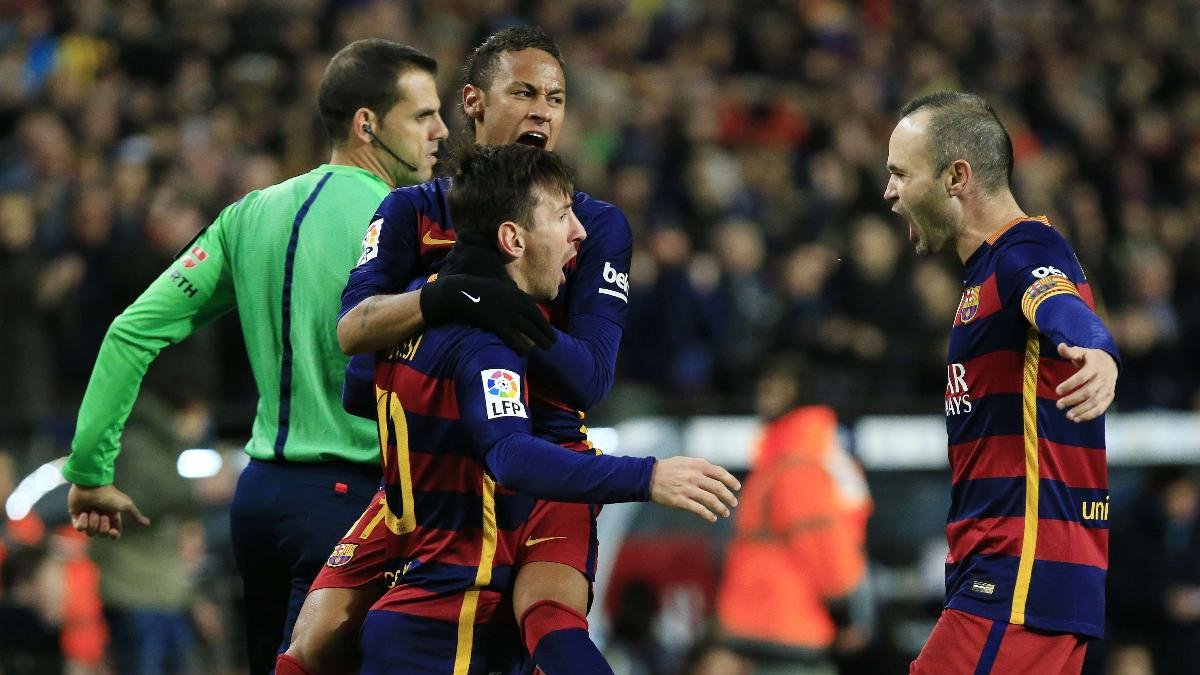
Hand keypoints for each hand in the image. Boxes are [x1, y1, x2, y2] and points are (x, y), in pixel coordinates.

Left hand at [68, 484, 149, 538]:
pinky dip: (81, 523)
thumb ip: (136, 515)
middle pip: (102, 534)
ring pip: (90, 532)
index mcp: (112, 516)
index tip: (113, 531)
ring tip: (92, 511)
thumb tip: (147, 523)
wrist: (91, 487)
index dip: (113, 534)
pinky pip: (79, 528)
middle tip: (101, 515)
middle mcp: (101, 518)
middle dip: (102, 526)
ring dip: (92, 522)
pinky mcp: (76, 516)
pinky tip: (83, 514)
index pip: (114, 533)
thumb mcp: (126, 505)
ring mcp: (88, 518)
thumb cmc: (109, 495)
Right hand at [420, 274, 555, 354]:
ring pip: (529, 328)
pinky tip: (525, 353)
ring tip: (548, 348)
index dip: (542, 320)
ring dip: (540, 339)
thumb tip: (515, 288)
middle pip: (536, 319)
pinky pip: (512, 336)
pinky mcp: (497, 322)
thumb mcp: (499, 284)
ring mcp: (507, 312)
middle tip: (553, 341)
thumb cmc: (478, 287)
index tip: (547, 328)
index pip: (534, 308)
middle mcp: (515, 303)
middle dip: (546, 330)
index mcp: (516, 293)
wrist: (462, 290)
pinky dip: (520, 345)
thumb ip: (509, 287)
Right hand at [649, 456, 739, 521]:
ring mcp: (687, 489)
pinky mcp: (680, 500)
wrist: (647, 477)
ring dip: (721, 508)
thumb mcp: (686, 461)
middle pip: (718, 488)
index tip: (737, 488)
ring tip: (725, 513)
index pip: (720, 473)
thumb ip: (701, 466)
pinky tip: (712, 518)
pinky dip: (708, 515)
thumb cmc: (668, 469)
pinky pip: (699, 509)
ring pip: (711, 500)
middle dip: (729, 497)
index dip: (731, 481)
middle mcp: (694, 476)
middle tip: (733, 503)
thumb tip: (717, 474)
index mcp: (697, 465)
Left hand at [1055, 343, 1117, 421]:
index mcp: (1095, 366)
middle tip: (1058, 405)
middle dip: (1073, 399)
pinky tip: (1077, 419)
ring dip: (1081, 410)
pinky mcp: (1109, 397)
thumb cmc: (1090, 358)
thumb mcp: (1081, 352)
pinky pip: (1101, 408)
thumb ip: (1069, 351)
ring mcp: (1107, 389)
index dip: (1070, 384)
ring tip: (1067, 415)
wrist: (1110, 362)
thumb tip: (1060, 346)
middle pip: (1088, 392)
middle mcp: (1103, 378)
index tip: (1057, 391)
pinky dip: (1090, 415)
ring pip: (1095, 402)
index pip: (1082, 377)